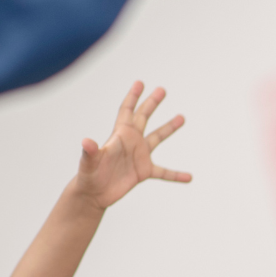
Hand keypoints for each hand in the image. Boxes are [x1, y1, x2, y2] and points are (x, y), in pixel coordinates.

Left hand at [76, 82, 191, 211]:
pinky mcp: (144, 172)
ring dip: (169, 128)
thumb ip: (90, 151)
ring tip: (182, 117)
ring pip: (156, 138)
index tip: (140, 83)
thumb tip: (86, 141)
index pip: (127, 111)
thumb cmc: (89, 176)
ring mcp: (139, 156)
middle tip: (162, 90)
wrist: (94, 194)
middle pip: (143, 117)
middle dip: (152, 103)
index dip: (133, 97)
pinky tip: (189, 177)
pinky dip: (176, 174)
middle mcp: (131, 142)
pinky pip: (164, 172)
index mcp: (120, 135)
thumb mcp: (90, 163)